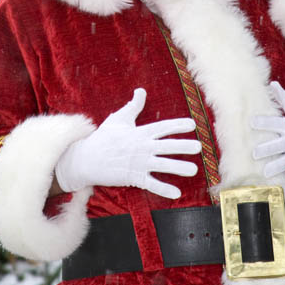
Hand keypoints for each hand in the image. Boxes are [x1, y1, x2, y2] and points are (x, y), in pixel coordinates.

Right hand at [55, 88, 200, 198]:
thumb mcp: (118, 118)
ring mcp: (139, 163)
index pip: (162, 127)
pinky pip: (151, 184)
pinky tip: (176, 193)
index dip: (178, 125)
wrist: (87, 159)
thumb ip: (133, 106)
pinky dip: (163, 189)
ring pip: (162, 165)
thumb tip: (141, 91)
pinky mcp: (134, 177)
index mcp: (140, 132)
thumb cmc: (104, 137)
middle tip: (198, 147)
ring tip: (194, 170)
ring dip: (178, 168)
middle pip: (166, 146)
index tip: (192, 124)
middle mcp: (142, 147)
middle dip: (183, 146)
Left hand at [252, 81, 284, 193]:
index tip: (251, 122)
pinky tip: (280, 188)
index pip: (277, 123)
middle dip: (268, 149)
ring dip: (277, 167)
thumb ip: (283, 100)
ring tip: (265, 172)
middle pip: (281, 145)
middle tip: (254, 153)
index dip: (264, 122)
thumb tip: (272, 84)